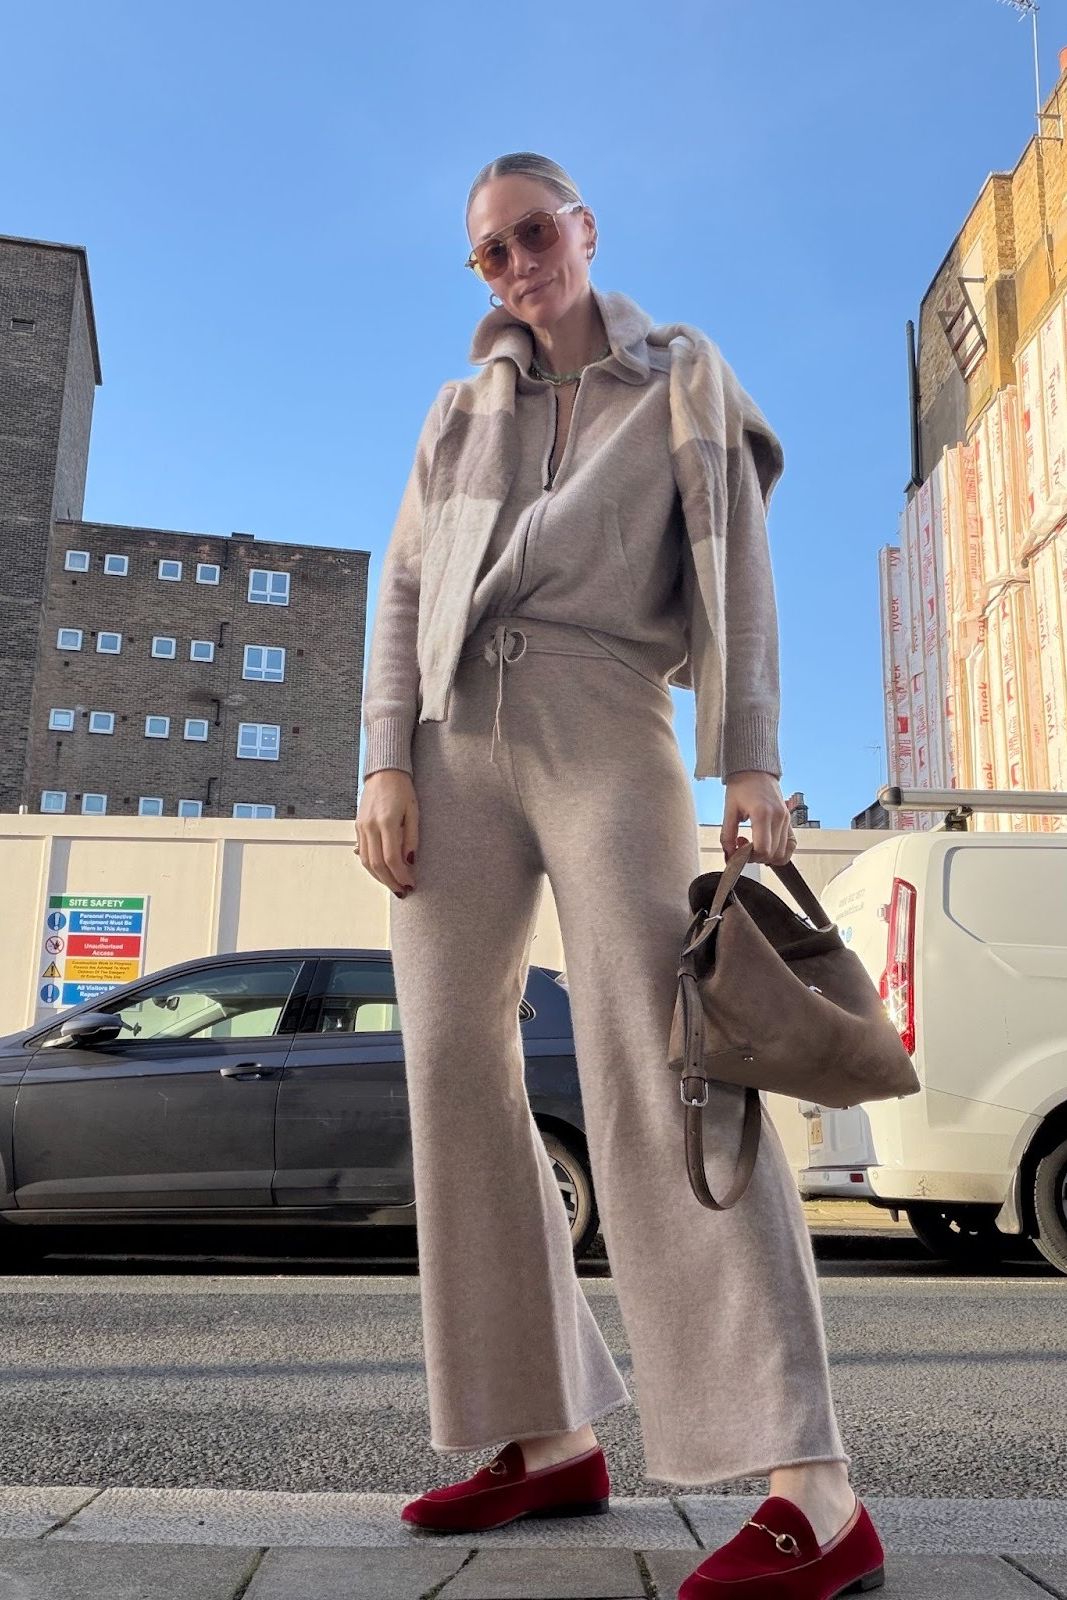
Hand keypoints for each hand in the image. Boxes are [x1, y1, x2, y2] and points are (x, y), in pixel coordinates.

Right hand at [354, 770, 418, 895]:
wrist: (384, 772)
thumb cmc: (402, 789)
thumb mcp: (413, 812)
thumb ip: (411, 838)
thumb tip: (410, 862)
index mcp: (386, 822)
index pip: (392, 858)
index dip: (401, 875)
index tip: (410, 884)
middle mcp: (370, 827)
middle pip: (377, 864)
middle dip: (390, 881)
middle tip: (402, 891)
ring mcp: (362, 827)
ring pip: (366, 862)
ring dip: (379, 877)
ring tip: (393, 885)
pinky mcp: (358, 827)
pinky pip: (363, 852)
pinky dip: (372, 866)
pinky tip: (382, 872)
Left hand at [721, 770, 795, 866]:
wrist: (754, 770)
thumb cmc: (742, 785)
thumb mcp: (729, 810)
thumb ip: (727, 835)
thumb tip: (728, 855)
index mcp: (762, 814)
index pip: (762, 850)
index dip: (749, 857)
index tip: (739, 852)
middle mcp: (778, 817)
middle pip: (772, 854)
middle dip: (756, 857)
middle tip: (743, 846)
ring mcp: (786, 819)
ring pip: (783, 853)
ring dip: (767, 856)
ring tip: (755, 844)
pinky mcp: (789, 820)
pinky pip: (791, 845)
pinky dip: (780, 852)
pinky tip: (768, 846)